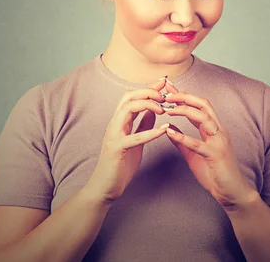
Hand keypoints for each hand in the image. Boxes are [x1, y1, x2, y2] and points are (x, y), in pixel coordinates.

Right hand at [84, 78, 168, 204]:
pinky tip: (164, 130)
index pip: (132, 96)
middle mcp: (114, 124)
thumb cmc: (119, 164)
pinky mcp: (116, 149)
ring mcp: (113, 135)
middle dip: (148, 92)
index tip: (164, 82)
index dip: (148, 87)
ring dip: (148, 105)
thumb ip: (142, 125)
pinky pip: (135, 137)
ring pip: (128, 109)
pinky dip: (150, 132)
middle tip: (165, 96)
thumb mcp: (135, 141)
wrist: (105, 187)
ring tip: (163, 110)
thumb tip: (153, 110)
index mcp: (119, 121)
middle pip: (128, 97)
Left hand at [163, 81, 258, 209]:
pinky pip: (198, 143)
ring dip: (184, 110)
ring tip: (167, 108)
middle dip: (184, 96)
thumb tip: (168, 128)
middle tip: (166, 93)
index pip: (198, 105)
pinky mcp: (216, 155)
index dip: (183, 94)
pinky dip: (183, 137)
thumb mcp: (194, 154)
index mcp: (213, 128)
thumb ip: (182, 141)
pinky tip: (169, 132)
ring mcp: (219, 141)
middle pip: (202, 105)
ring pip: (203, 118)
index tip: (167, 86)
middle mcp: (218, 130)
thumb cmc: (215, 173)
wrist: (232, 192)